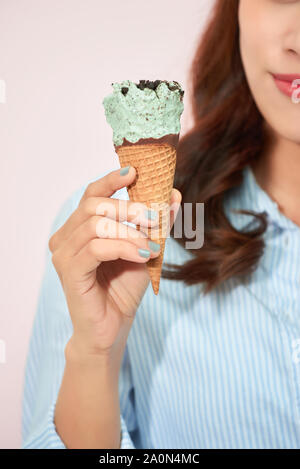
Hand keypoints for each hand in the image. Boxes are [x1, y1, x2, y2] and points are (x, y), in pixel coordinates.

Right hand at [49, 166, 180, 359]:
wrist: (113, 327)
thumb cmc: (123, 288)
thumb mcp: (145, 249)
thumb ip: (156, 223)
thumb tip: (174, 194)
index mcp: (78, 229)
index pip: (90, 195)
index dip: (111, 180)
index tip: (135, 172)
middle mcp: (65, 238)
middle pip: (92, 206)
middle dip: (128, 207)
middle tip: (154, 217)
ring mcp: (63, 255)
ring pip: (96, 225)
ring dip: (130, 232)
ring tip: (151, 246)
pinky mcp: (69, 272)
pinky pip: (97, 248)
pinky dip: (124, 247)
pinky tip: (143, 255)